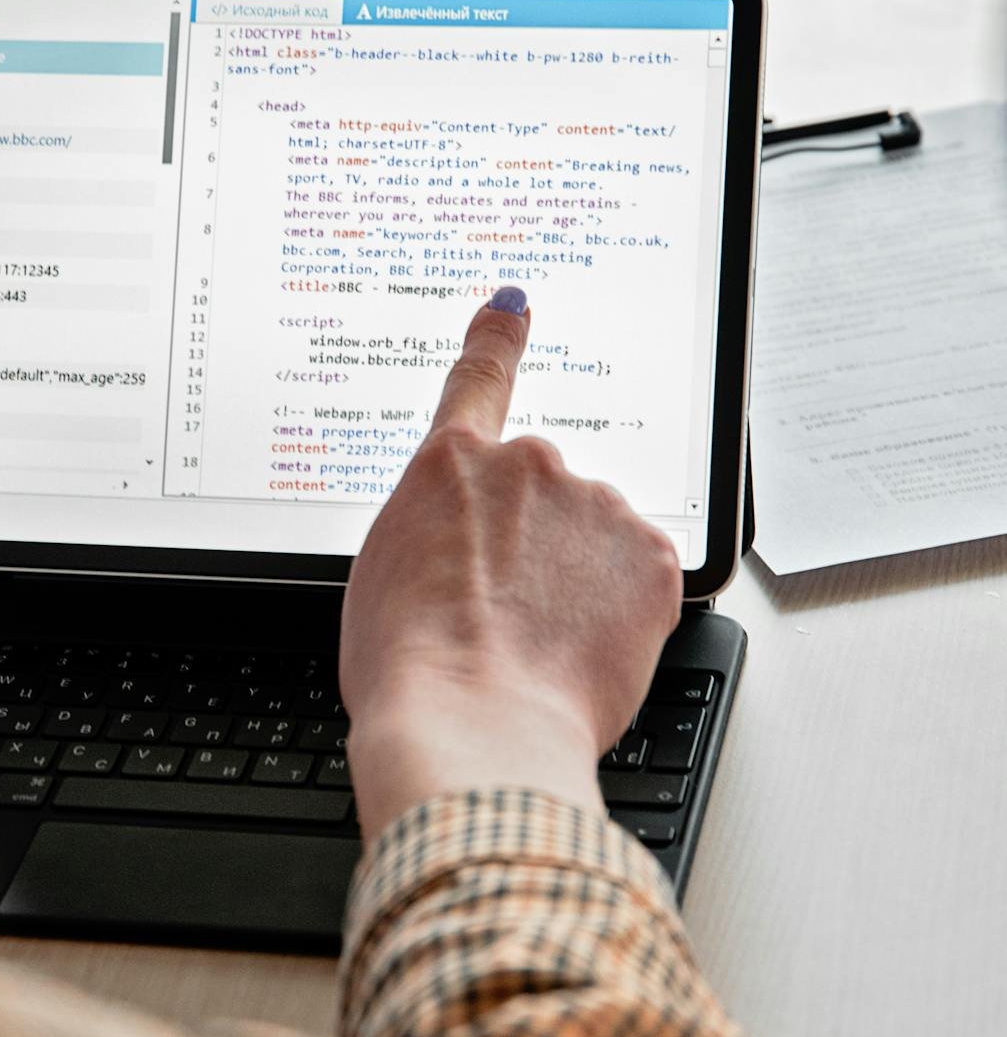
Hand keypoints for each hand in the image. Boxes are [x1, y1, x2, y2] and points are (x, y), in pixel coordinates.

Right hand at [340, 289, 682, 841]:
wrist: (473, 727)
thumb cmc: (413, 672)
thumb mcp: (383, 582)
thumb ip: (435, 538)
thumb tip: (465, 556)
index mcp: (450, 467)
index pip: (478, 380)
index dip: (496, 340)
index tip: (513, 308)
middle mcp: (530, 467)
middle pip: (541, 496)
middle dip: (533, 546)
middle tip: (502, 620)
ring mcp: (596, 508)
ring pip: (593, 538)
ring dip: (576, 580)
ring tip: (536, 647)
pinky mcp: (652, 559)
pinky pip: (639, 577)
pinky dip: (620, 611)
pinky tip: (581, 650)